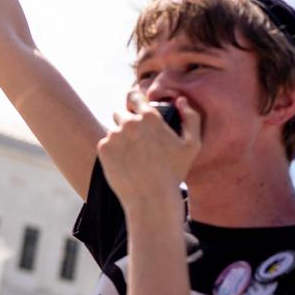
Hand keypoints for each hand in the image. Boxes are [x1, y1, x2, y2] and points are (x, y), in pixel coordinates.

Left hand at [97, 91, 201, 210]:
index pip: (133, 95)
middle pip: (120, 113)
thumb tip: (181, 100)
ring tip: (133, 155)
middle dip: (127, 122)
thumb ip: (191, 117)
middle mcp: (128, 122)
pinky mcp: (103, 149)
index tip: (135, 106)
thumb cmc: (174, 172)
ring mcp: (113, 135)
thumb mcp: (192, 145)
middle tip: (137, 139)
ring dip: (120, 137)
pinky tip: (124, 163)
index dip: (134, 100)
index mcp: (149, 116)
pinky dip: (112, 151)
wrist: (151, 198)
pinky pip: (105, 144)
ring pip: (113, 130)